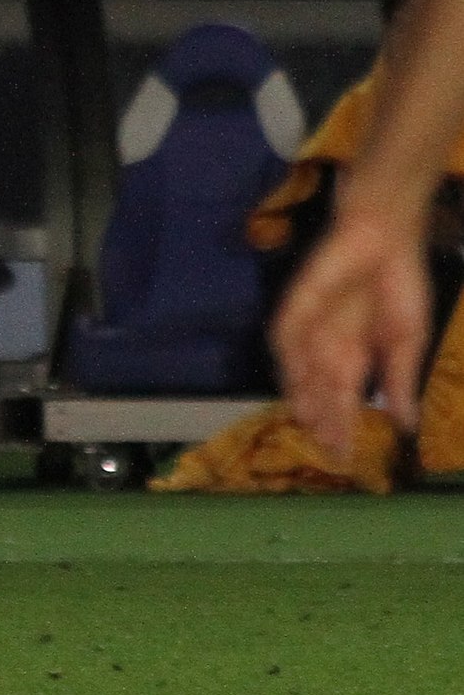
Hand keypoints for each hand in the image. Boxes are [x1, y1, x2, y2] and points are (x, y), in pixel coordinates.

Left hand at [270, 217, 430, 463]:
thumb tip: (407, 424)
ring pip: (300, 370)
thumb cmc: (398, 284)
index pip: (343, 398)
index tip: (345, 456)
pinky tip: (295, 380)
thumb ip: (399, 379)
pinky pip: (288, 336)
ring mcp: (308, 327)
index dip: (344, 425)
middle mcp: (325, 346)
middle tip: (327, 449)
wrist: (387, 238)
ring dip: (305, 395)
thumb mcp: (406, 340)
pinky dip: (290, 360)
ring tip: (310, 422)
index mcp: (352, 355)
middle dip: (324, 418)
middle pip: (319, 390)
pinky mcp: (296, 306)